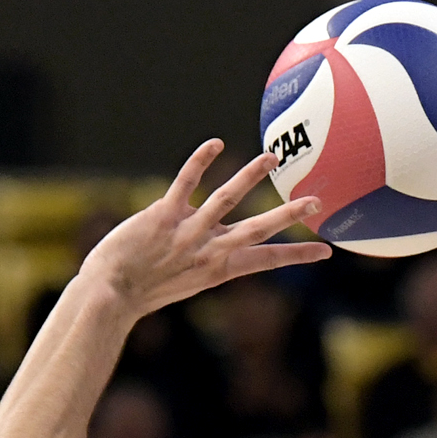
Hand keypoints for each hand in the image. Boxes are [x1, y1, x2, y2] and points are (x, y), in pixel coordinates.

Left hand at [83, 141, 331, 317]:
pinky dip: (200, 162)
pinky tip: (215, 144)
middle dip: (287, 215)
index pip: (267, 260)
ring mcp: (187, 233)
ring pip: (225, 200)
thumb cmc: (145, 287)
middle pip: (256, 229)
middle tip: (315, 201)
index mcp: (219, 269)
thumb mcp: (186, 279)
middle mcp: (208, 251)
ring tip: (271, 158)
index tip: (326, 251)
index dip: (297, 255)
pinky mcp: (163, 215)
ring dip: (250, 177)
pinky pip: (185, 184)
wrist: (111, 293)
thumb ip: (206, 257)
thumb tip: (222, 237)